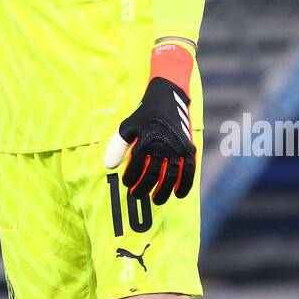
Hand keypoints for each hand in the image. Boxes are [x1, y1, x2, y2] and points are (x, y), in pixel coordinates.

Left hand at [104, 44, 197, 204]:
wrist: (168, 97)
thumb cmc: (144, 114)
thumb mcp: (127, 126)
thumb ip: (117, 146)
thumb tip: (109, 166)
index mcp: (146, 140)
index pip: (136, 167)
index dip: (130, 179)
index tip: (127, 185)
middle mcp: (163, 145)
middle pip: (153, 175)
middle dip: (144, 189)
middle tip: (137, 196)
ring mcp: (177, 147)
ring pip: (171, 176)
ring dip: (164, 192)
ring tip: (157, 201)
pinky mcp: (189, 148)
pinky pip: (189, 171)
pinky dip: (185, 184)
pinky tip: (178, 194)